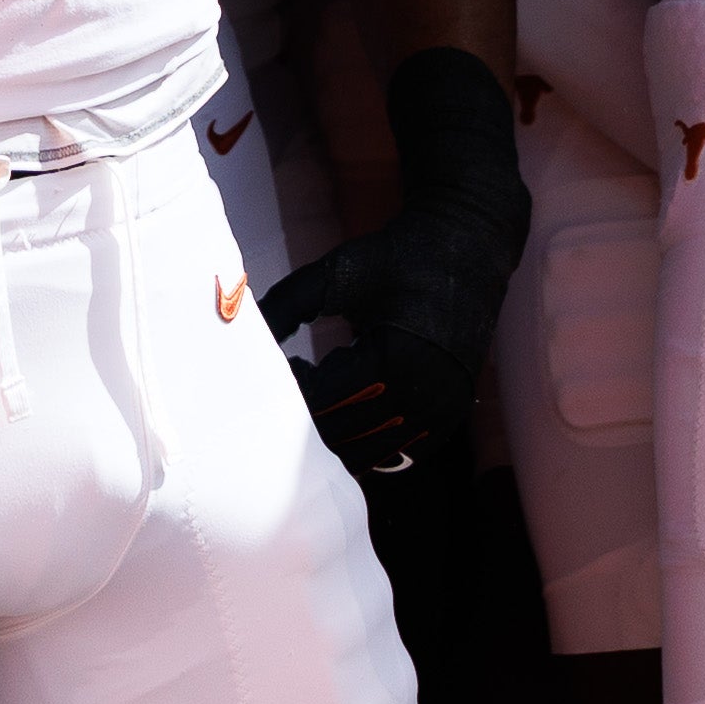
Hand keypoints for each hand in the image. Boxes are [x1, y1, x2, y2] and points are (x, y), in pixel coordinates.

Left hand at [266, 52, 532, 475]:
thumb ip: (286, 305)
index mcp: (395, 361)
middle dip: (305, 418)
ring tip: (319, 393)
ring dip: (332, 433)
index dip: (289, 391)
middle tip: (291, 386)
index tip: (282, 364)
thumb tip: (236, 326)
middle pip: (340, 436)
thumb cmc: (398, 257)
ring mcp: (440, 413)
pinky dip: (363, 440)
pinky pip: (395, 454)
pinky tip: (347, 405)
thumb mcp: (338, 274)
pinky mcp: (448, 419)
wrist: (468, 248)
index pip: (321, 402)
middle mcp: (423, 396)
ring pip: (366, 455)